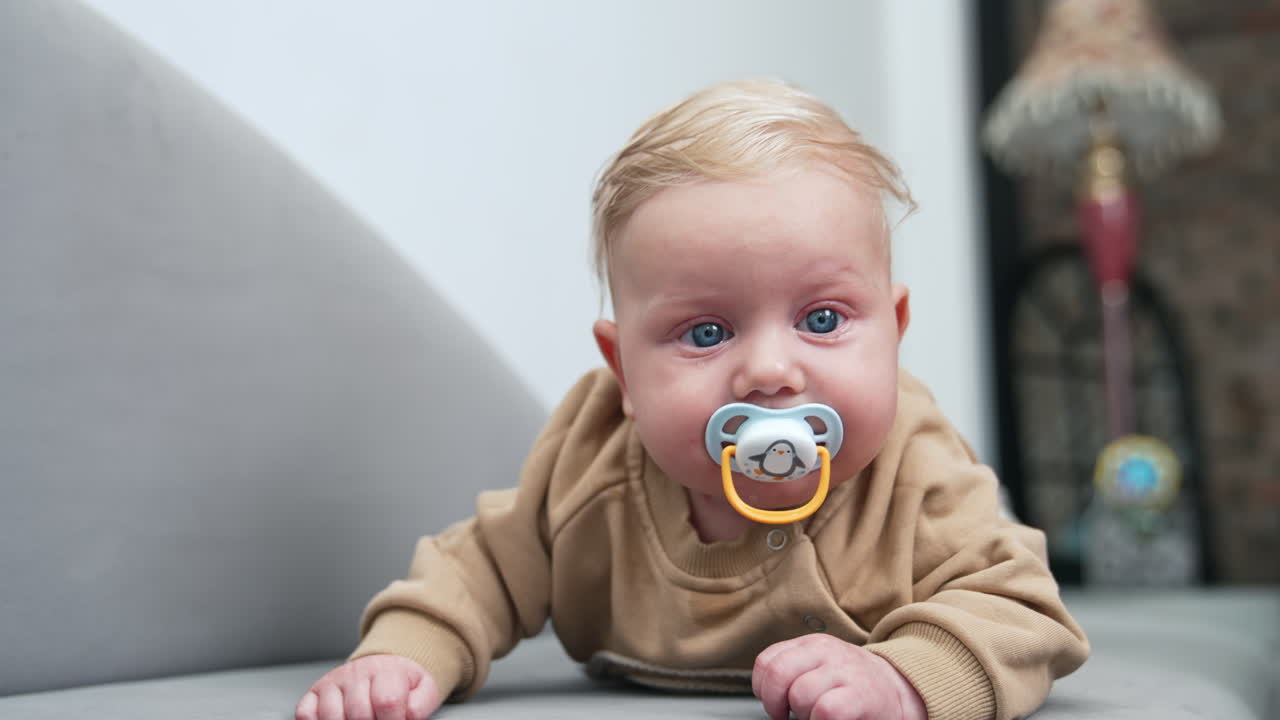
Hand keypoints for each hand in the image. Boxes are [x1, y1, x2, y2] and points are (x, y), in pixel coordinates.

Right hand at [295, 654, 440, 719]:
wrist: (383, 666)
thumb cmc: (401, 683)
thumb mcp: (423, 689)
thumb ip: (420, 703)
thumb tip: (409, 715)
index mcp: (386, 671)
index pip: (387, 701)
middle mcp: (356, 673)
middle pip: (359, 713)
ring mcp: (333, 682)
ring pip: (331, 715)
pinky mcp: (315, 691)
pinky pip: (305, 712)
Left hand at [752, 634, 926, 719]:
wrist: (898, 688)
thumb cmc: (854, 684)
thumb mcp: (821, 665)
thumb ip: (794, 670)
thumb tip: (764, 692)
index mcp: (811, 644)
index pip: (767, 661)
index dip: (762, 689)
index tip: (773, 703)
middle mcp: (826, 652)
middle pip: (777, 674)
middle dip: (774, 703)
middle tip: (785, 715)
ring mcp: (844, 672)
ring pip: (800, 694)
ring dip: (803, 715)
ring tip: (816, 716)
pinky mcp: (860, 695)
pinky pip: (826, 710)